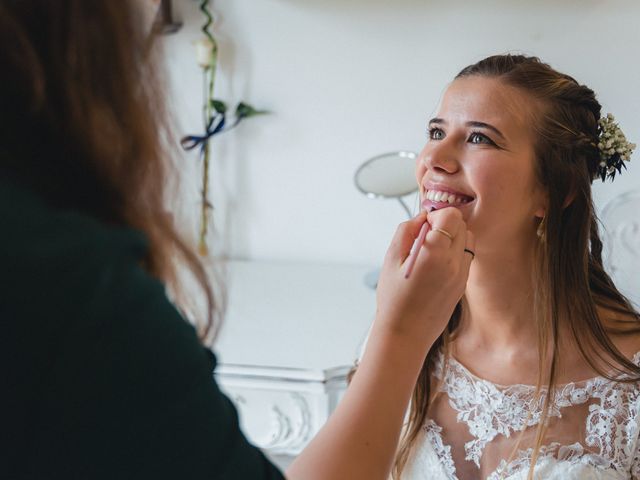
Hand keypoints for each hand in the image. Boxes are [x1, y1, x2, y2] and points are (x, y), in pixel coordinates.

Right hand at [374, 207, 474, 348]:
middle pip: (462, 224)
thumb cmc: (394, 299)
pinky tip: (436, 264)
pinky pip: (466, 257)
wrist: (406, 333)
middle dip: (444, 224)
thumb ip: (406, 231)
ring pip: (468, 239)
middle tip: (425, 237)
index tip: (422, 226)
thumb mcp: (390, 259)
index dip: (435, 216)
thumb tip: (421, 217)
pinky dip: (455, 253)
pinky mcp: (462, 285)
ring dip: (452, 237)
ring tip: (432, 250)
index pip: (450, 216)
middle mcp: (453, 263)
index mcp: (434, 253)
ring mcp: (461, 275)